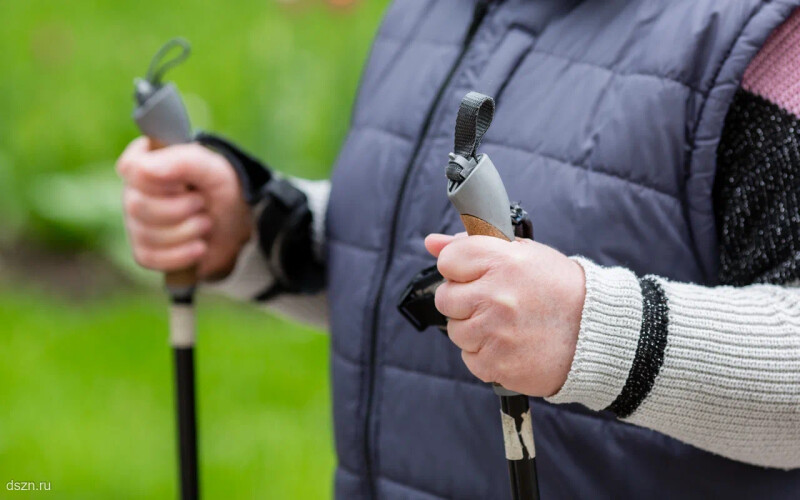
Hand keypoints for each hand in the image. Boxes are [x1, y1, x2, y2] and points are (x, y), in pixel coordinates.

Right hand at [116, 137, 251, 280]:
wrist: (237, 227)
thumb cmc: (221, 190)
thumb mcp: (214, 169)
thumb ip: (183, 162)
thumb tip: (145, 169)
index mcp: (144, 161)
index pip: (133, 169)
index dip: (164, 181)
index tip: (187, 183)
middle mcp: (133, 191)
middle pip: (137, 205)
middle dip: (181, 209)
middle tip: (202, 204)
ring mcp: (136, 223)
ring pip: (146, 234)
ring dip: (187, 231)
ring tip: (205, 223)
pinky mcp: (144, 251)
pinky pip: (151, 258)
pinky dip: (182, 254)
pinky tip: (199, 247)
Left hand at [425, 233, 584, 396]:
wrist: (596, 335)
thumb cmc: (560, 290)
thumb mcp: (523, 254)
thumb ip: (472, 244)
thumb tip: (432, 242)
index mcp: (502, 261)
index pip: (448, 260)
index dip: (460, 268)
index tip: (475, 275)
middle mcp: (495, 296)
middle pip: (445, 298)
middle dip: (464, 300)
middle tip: (493, 302)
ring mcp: (494, 333)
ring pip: (455, 330)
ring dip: (474, 329)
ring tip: (506, 325)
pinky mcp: (496, 364)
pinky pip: (469, 358)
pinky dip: (485, 354)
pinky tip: (509, 344)